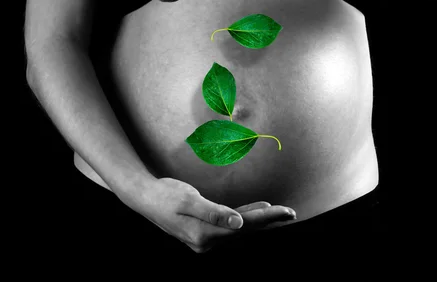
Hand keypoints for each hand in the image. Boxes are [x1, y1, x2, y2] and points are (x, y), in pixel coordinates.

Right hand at [132, 177, 296, 252]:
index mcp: (204, 234)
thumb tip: (239, 224)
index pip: (244, 227)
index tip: (287, 212)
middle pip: (245, 231)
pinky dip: (244, 219)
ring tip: (279, 213)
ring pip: (239, 230)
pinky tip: (255, 211)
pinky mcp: (203, 232)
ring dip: (258, 221)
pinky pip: (229, 227)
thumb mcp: (188, 200)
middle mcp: (206, 242)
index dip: (267, 219)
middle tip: (292, 214)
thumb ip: (214, 213)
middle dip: (269, 222)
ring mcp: (204, 239)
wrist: (144, 197)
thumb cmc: (164, 195)